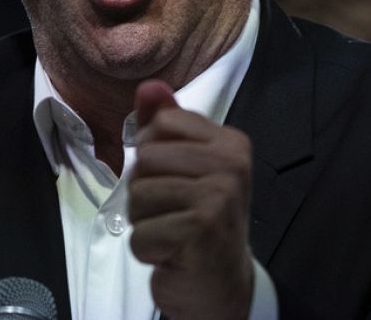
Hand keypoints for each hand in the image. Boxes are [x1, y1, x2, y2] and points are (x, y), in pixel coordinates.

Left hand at [128, 80, 254, 319]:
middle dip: (144, 191)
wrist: (222, 283)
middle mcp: (232, 166)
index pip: (161, 123)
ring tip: (171, 231)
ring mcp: (219, 199)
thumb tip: (149, 86)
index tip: (173, 178)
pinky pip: (141, 233)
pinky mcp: (201, 232)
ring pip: (138, 196)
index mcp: (231, 143)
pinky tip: (171, 253)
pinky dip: (147, 249)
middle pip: (145, 158)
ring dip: (144, 222)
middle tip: (172, 212)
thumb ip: (165, 124)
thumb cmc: (199, 219)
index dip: (151, 153)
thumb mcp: (184, 166)